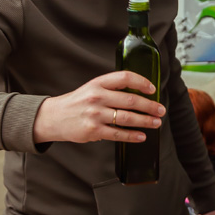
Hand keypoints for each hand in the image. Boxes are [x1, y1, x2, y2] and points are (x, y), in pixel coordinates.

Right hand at [32, 71, 164, 144]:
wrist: (53, 117)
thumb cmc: (77, 103)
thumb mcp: (91, 88)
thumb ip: (111, 89)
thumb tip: (139, 95)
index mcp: (98, 83)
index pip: (125, 78)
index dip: (142, 82)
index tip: (153, 89)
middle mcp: (97, 97)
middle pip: (131, 100)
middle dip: (150, 106)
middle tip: (161, 110)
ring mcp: (95, 114)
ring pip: (127, 118)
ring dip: (145, 121)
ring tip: (156, 123)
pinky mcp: (93, 130)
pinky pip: (118, 134)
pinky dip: (132, 136)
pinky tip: (141, 136)